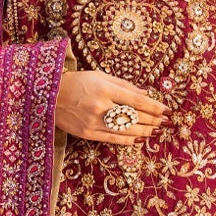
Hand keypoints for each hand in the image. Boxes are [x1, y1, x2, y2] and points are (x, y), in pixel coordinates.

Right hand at [54, 69, 168, 142]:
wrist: (49, 96)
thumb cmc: (77, 82)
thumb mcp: (100, 76)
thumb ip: (124, 85)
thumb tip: (146, 94)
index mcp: (105, 89)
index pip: (136, 100)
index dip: (154, 107)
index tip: (166, 110)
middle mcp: (100, 106)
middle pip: (134, 116)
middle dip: (152, 120)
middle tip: (165, 122)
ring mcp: (94, 122)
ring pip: (126, 130)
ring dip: (144, 131)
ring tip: (156, 131)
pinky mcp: (88, 134)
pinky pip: (113, 139)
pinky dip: (127, 139)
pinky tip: (138, 139)